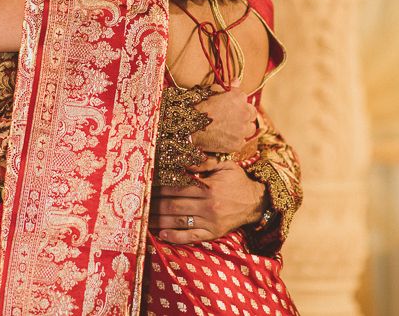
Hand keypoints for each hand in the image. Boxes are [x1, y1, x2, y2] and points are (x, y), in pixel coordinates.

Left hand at [149, 161, 265, 243]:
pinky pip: (191, 237)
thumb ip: (204, 163)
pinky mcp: (213, 233)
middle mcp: (208, 206)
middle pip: (175, 205)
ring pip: (179, 221)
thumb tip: (185, 160)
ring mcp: (210, 222)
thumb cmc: (238, 181)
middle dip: (156, 203)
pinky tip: (161, 235)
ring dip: (160, 220)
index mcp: (209, 188)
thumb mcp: (225, 166)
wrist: (257, 202)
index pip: (178, 188)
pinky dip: (175, 237)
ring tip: (144, 218)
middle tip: (140, 201)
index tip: (147, 185)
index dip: (161, 187)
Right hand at [191, 86, 258, 154]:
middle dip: (244, 115)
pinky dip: (235, 141)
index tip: (231, 107)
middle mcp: (245, 113)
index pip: (246, 99)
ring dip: (243, 128)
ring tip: (230, 129)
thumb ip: (227, 86)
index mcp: (239, 97)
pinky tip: (225, 138)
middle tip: (232, 118)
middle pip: (252, 114)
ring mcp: (242, 130)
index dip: (238, 103)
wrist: (190, 125)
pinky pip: (241, 142)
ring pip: (250, 129)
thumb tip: (237, 80)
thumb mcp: (212, 90)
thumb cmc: (199, 106)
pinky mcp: (238, 144)